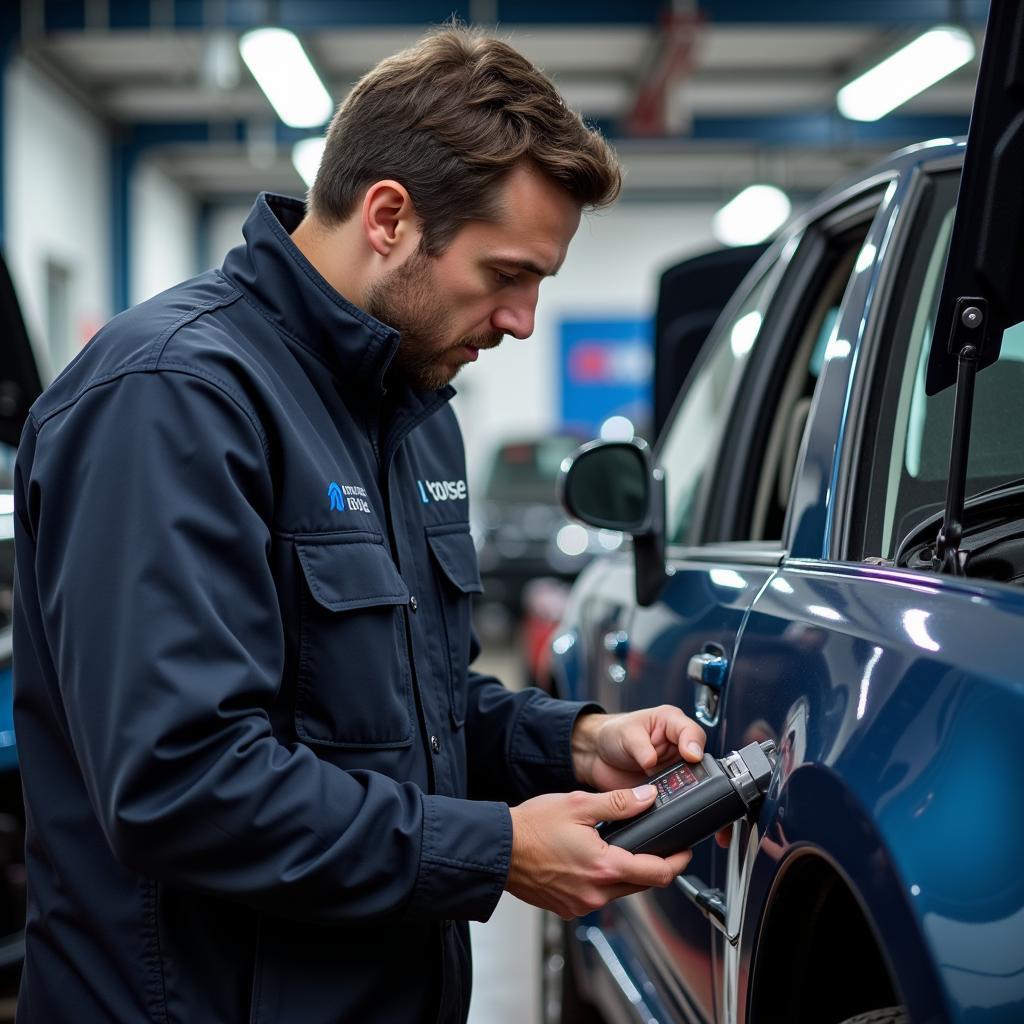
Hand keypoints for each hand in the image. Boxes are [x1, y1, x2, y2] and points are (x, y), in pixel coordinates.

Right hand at [506, 785, 691, 918]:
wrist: (498, 850)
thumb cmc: (531, 827)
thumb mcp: (578, 804)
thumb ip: (618, 803)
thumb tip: (647, 798)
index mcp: (603, 867)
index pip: (657, 873)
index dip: (677, 862)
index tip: (685, 851)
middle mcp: (596, 893)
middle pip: (642, 885)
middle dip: (654, 867)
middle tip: (659, 847)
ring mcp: (581, 904)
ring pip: (620, 892)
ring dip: (627, 874)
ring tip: (621, 848)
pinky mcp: (568, 908)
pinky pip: (598, 897)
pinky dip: (603, 881)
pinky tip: (593, 861)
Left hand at [572, 707, 705, 791]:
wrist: (597, 755)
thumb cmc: (614, 734)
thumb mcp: (626, 733)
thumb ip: (640, 747)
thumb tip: (652, 761)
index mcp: (671, 723)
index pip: (692, 732)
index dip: (694, 744)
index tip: (690, 756)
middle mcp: (676, 746)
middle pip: (698, 759)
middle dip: (692, 770)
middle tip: (681, 777)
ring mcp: (673, 768)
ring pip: (690, 781)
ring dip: (681, 787)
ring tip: (666, 788)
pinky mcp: (666, 787)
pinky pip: (675, 796)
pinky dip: (670, 800)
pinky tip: (660, 800)